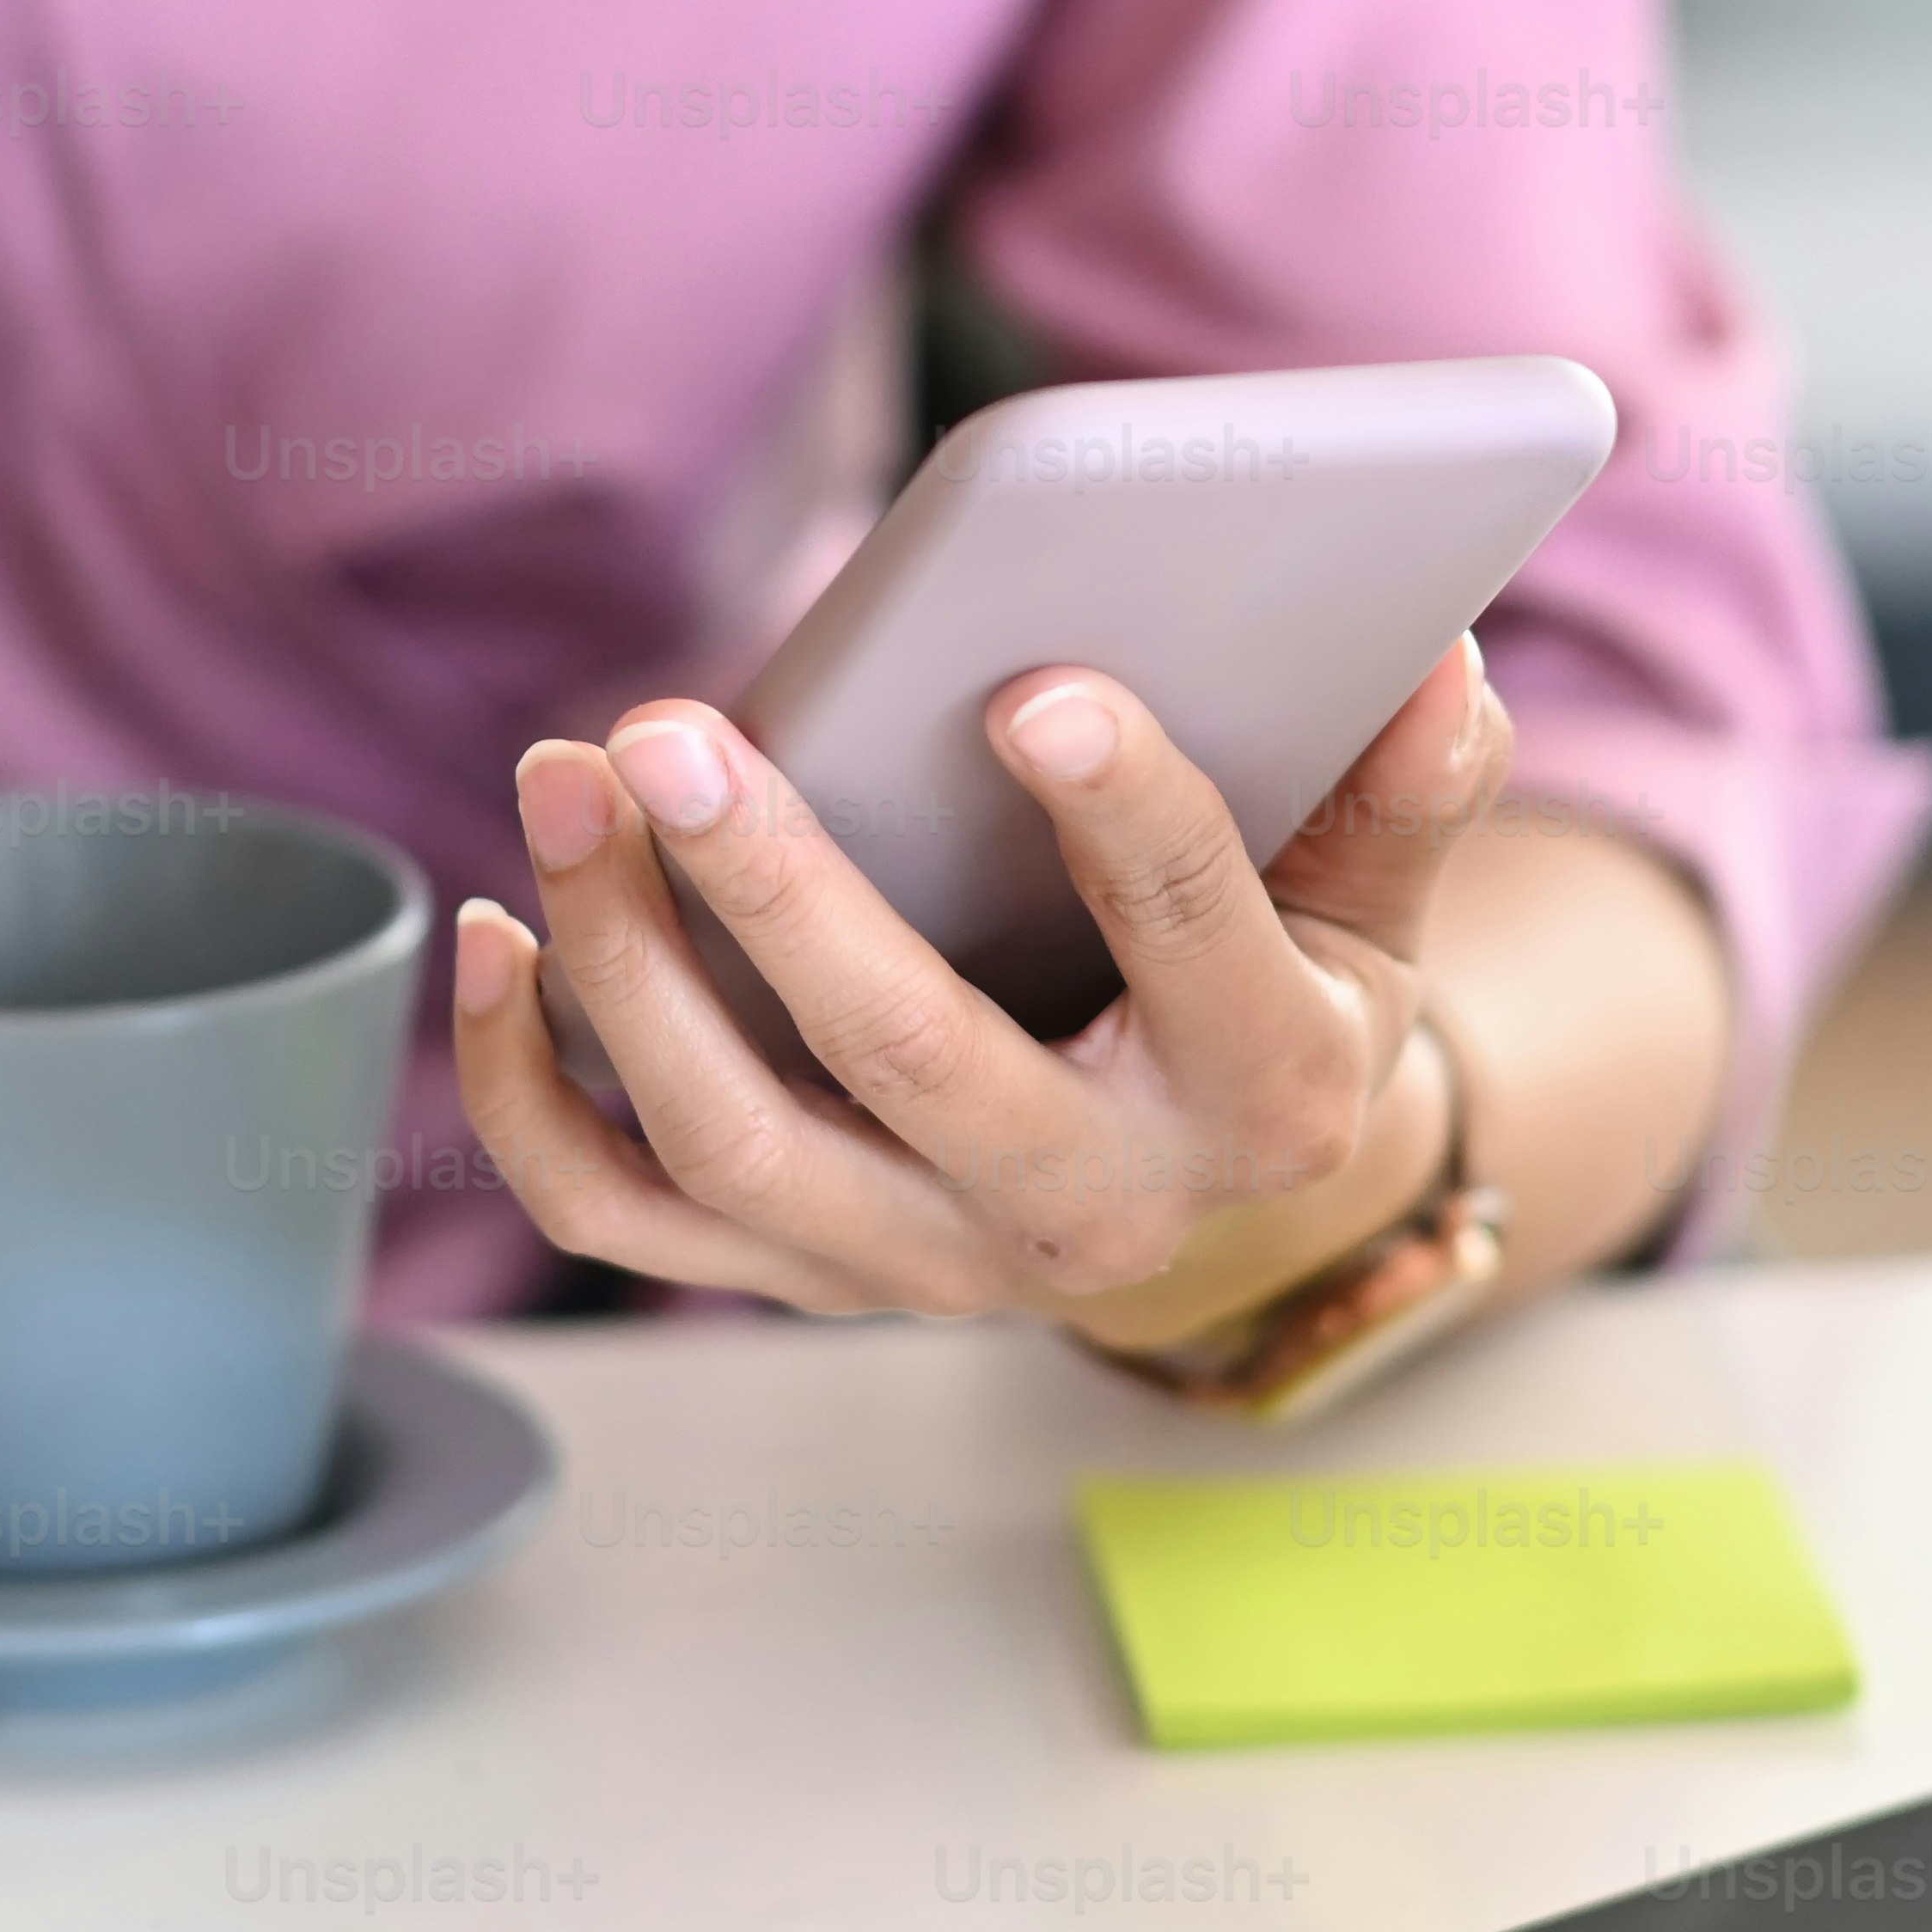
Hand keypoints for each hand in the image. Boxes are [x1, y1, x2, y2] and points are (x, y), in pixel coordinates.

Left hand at [448, 642, 1511, 1329]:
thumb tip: (1439, 660)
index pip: (1198, 950)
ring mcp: (924, 1262)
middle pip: (912, 1059)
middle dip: (777, 891)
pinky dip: (525, 1091)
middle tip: (669, 726)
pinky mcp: (796, 1271)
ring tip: (565, 778)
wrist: (1199, 1202)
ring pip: (735, 1142)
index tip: (1039, 686)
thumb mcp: (1373, 906)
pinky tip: (491, 935)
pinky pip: (622, 1210)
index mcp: (1262, 1095)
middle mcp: (1089, 1212)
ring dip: (623, 961)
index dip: (1129, 820)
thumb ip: (1407, 787)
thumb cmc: (1275, 998)